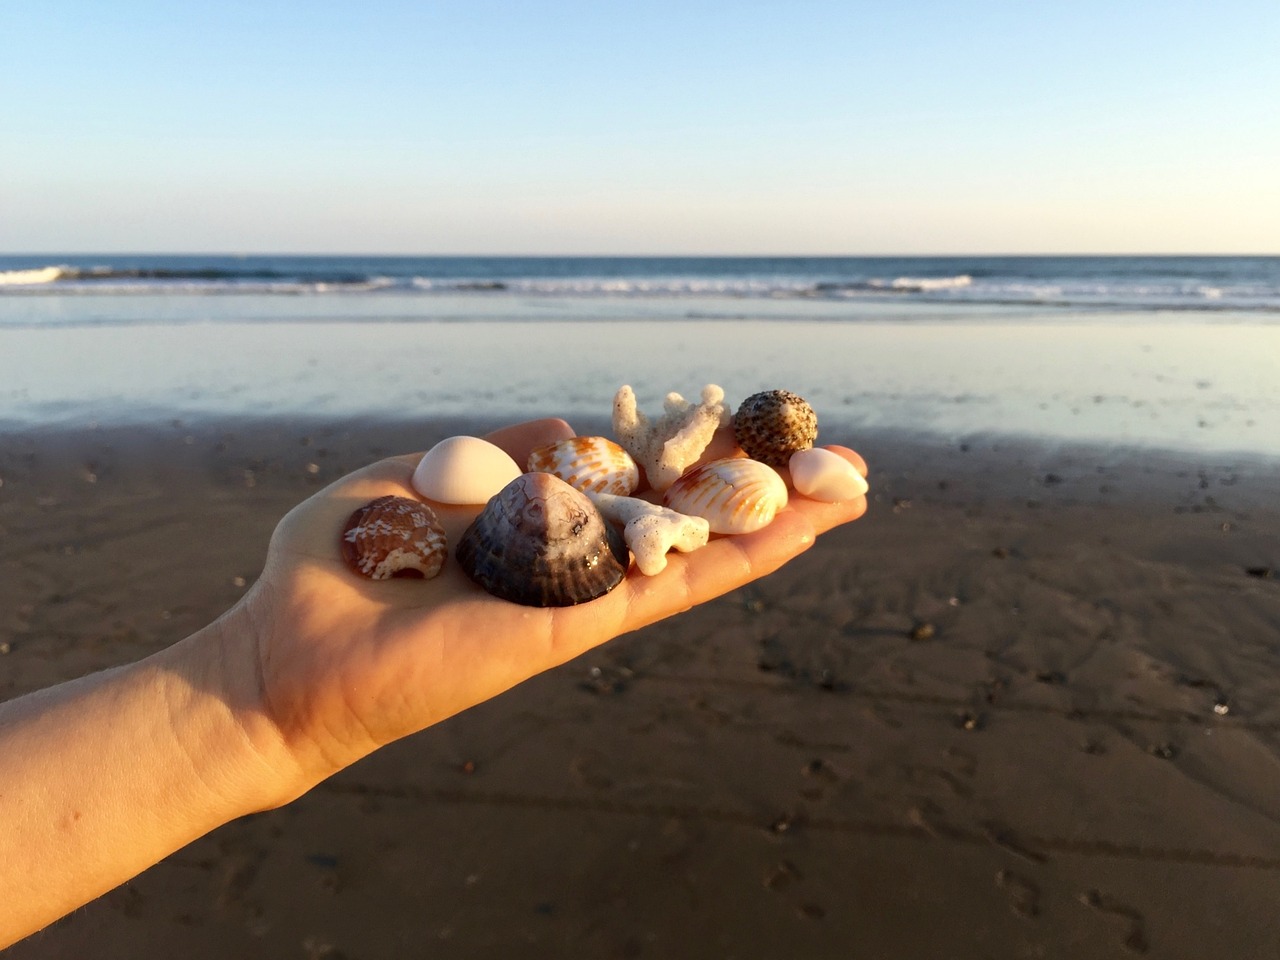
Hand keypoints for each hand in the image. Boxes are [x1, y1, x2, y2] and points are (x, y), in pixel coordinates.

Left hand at [233, 419, 868, 799]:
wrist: (286, 656)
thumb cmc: (336, 567)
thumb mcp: (417, 474)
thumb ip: (497, 453)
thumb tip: (571, 428)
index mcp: (540, 527)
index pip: (641, 485)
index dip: (702, 456)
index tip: (754, 422)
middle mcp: (575, 563)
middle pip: (691, 520)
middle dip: (765, 488)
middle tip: (843, 461)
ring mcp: (583, 595)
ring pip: (703, 554)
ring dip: (781, 522)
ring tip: (853, 489)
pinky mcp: (574, 627)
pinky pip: (669, 588)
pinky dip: (737, 559)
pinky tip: (796, 531)